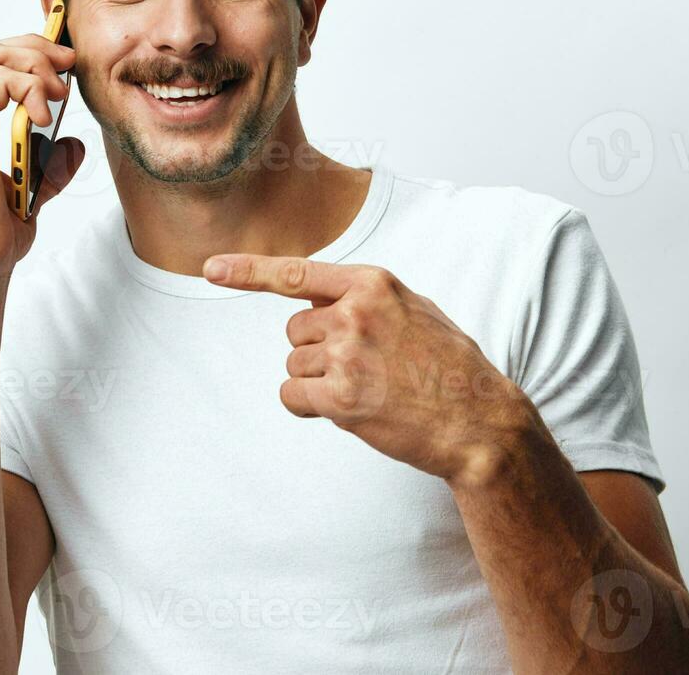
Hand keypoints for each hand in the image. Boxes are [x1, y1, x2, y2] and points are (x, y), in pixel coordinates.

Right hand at [0, 34, 84, 281]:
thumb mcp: (28, 190)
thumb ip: (47, 164)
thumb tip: (72, 144)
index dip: (21, 57)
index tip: (59, 66)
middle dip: (32, 49)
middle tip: (68, 63)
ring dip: (34, 65)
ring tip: (61, 92)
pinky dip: (30, 87)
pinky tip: (46, 114)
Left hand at [202, 255, 534, 485]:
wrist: (477, 419)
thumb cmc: (451, 365)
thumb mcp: (416, 309)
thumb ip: (368, 300)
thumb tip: (322, 306)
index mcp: (373, 284)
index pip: (296, 274)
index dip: (247, 271)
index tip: (210, 269)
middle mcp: (355, 313)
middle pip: (294, 331)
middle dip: (317, 351)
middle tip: (363, 368)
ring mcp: (346, 355)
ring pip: (294, 364)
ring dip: (318, 381)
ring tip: (367, 389)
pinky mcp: (339, 398)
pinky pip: (292, 395)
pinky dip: (308, 406)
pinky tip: (348, 409)